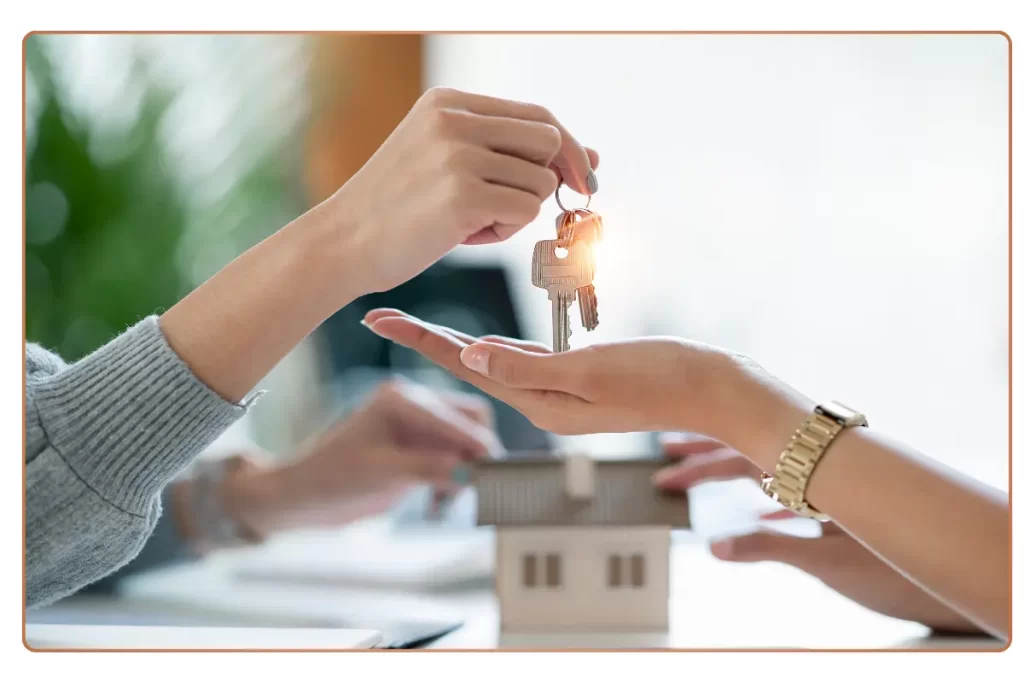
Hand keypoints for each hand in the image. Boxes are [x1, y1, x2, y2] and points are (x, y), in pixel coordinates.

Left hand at [222, 379, 502, 533]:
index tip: (498, 474)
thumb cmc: (331, 479)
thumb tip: (473, 471)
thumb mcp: (383, 474)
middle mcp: (413, 403)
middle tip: (476, 490)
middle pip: (469, 421)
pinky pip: (452, 456)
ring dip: (466, 470)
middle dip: (476, 456)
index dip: (479, 446)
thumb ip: (431, 467)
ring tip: (448, 501)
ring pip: (465, 440)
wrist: (303, 497)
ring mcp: (416, 424)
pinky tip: (439, 501)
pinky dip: (453, 478)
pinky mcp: (416, 446)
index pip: (458, 417)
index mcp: (402, 398)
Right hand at [327, 87, 599, 293]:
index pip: (535, 114)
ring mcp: (458, 157)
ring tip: (470, 222)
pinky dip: (505, 232)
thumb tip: (587, 158)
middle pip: (549, 141)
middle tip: (523, 207)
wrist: (343, 243)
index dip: (566, 148)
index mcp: (448, 103)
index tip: (581, 177)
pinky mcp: (462, 197)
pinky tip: (465, 235)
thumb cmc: (396, 209)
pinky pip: (525, 212)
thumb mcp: (443, 159)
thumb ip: (506, 151)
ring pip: (539, 183)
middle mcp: (454, 121)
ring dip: (516, 212)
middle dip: (553, 178)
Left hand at [361, 309, 811, 465]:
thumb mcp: (594, 372)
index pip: (466, 367)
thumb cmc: (662, 378)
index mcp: (540, 402)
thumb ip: (532, 368)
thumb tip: (473, 358)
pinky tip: (484, 340)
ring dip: (455, 344)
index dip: (421, 341)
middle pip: (470, 366)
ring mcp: (562, 392)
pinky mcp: (580, 379)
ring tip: (418, 325)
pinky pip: (525, 361)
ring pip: (494, 364)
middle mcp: (543, 402)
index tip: (379, 319)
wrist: (713, 388)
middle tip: (382, 315)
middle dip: (426, 341)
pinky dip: (497, 346)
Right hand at [653, 434, 983, 634]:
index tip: (667, 457)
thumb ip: (770, 549)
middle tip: (665, 456)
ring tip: (695, 473)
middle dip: (706, 455)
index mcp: (810, 475)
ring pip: (766, 470)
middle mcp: (815, 472)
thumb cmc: (892, 571)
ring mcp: (824, 489)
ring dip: (728, 472)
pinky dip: (763, 500)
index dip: (701, 456)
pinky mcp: (836, 510)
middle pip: (748, 453)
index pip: (742, 454)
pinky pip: (789, 495)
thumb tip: (714, 545)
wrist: (944, 575)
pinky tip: (752, 511)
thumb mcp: (825, 563)